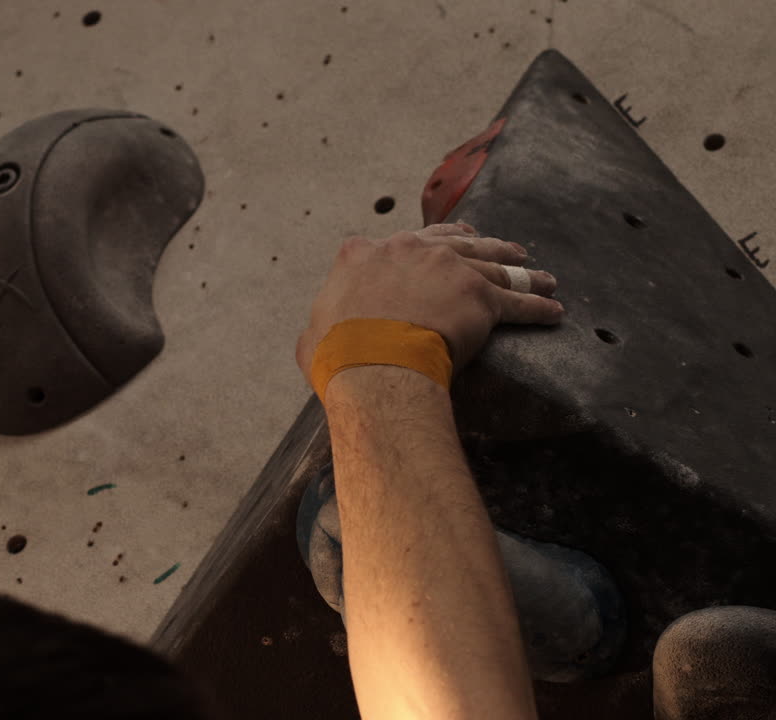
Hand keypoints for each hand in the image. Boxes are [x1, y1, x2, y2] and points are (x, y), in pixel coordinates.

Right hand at [295, 222, 561, 389]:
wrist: (372, 364)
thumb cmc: (336, 355)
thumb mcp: (312, 333)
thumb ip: (324, 321)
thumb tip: (321, 335)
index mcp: (364, 253)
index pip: (395, 244)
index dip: (419, 246)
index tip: (434, 247)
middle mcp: (410, 249)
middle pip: (454, 242)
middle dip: (480, 244)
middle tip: (499, 247)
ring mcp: (449, 269)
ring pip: (493, 264)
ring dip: (520, 270)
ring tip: (539, 274)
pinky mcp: (481, 297)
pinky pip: (518, 302)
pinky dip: (538, 306)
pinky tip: (554, 310)